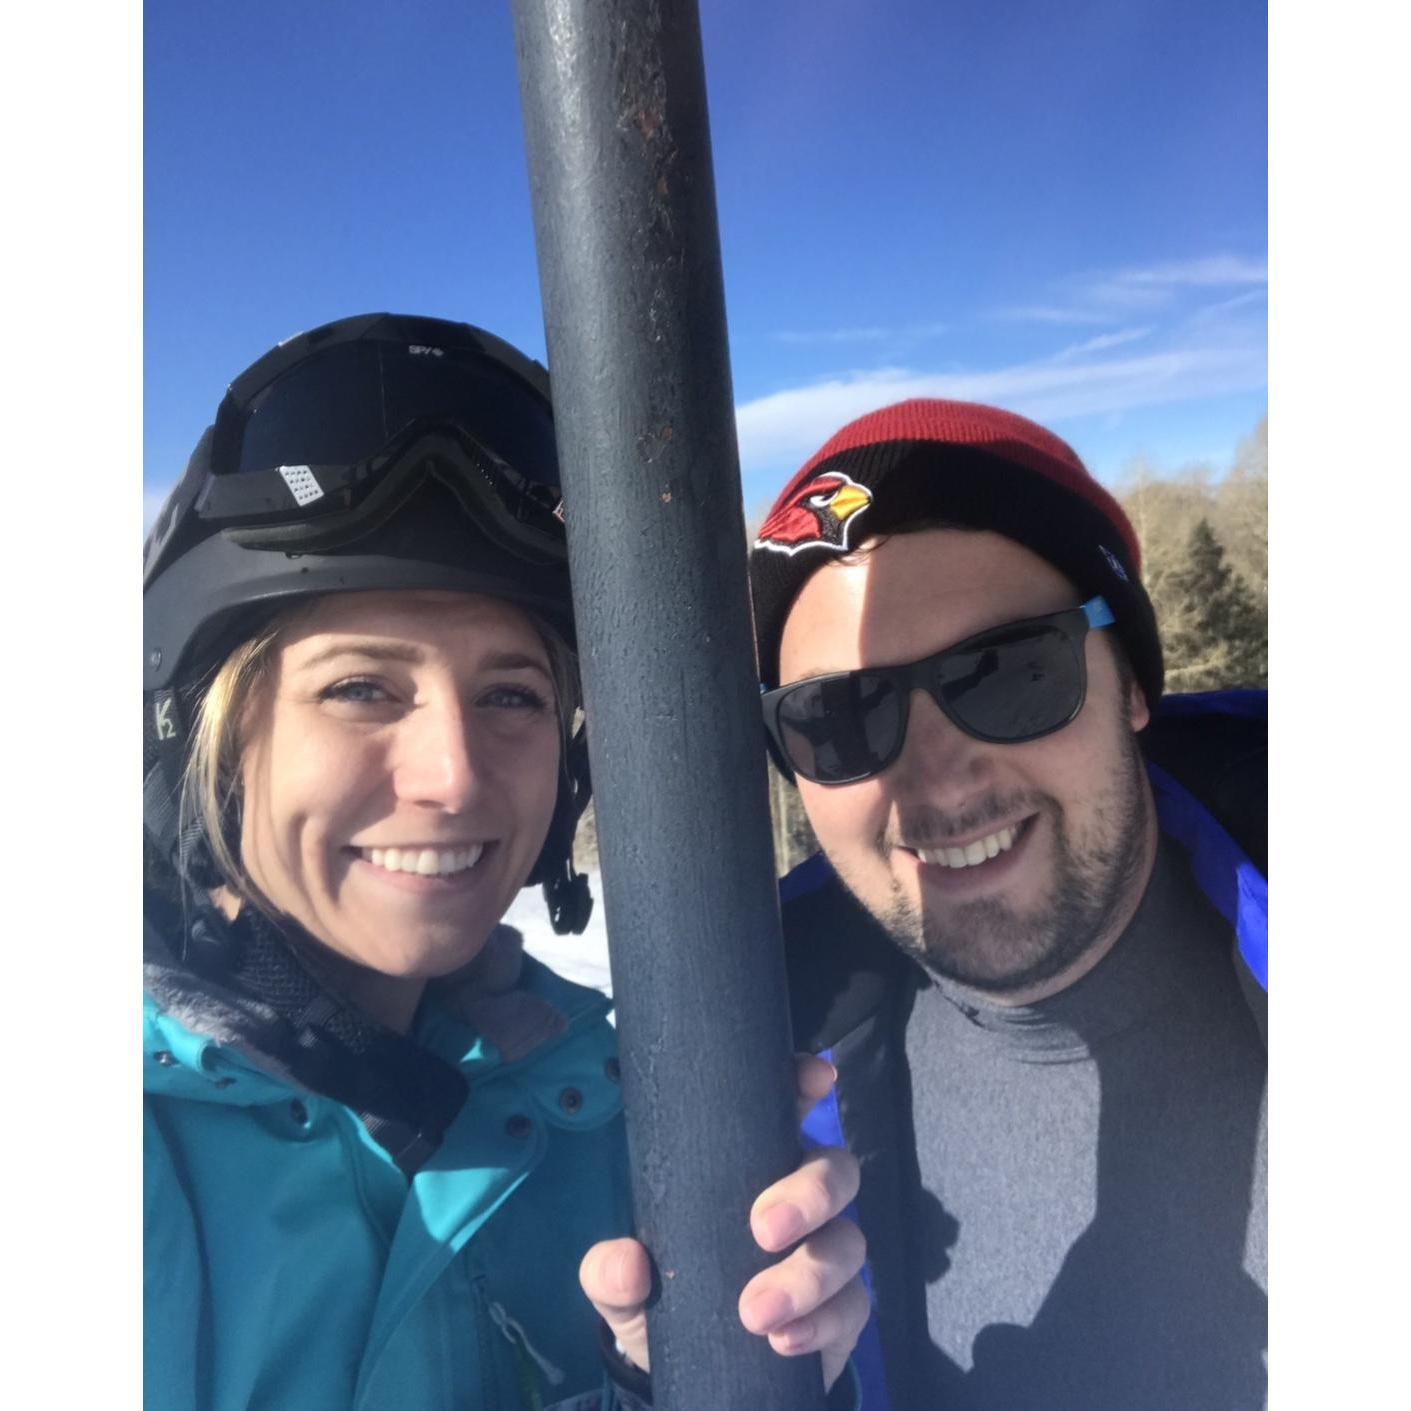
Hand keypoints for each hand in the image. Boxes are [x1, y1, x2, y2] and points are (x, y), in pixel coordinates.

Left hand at [579, 1054, 869, 1391]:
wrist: (695, 1368)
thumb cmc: (665, 1293)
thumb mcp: (623, 1283)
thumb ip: (611, 1272)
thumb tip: (625, 1262)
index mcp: (751, 1166)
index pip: (786, 1108)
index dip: (804, 1083)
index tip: (813, 1076)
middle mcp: (802, 1200)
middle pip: (836, 1170)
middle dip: (809, 1193)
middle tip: (762, 1229)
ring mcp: (827, 1253)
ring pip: (849, 1241)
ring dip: (807, 1275)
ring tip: (756, 1315)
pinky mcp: (842, 1310)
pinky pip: (853, 1307)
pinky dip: (822, 1323)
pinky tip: (785, 1341)